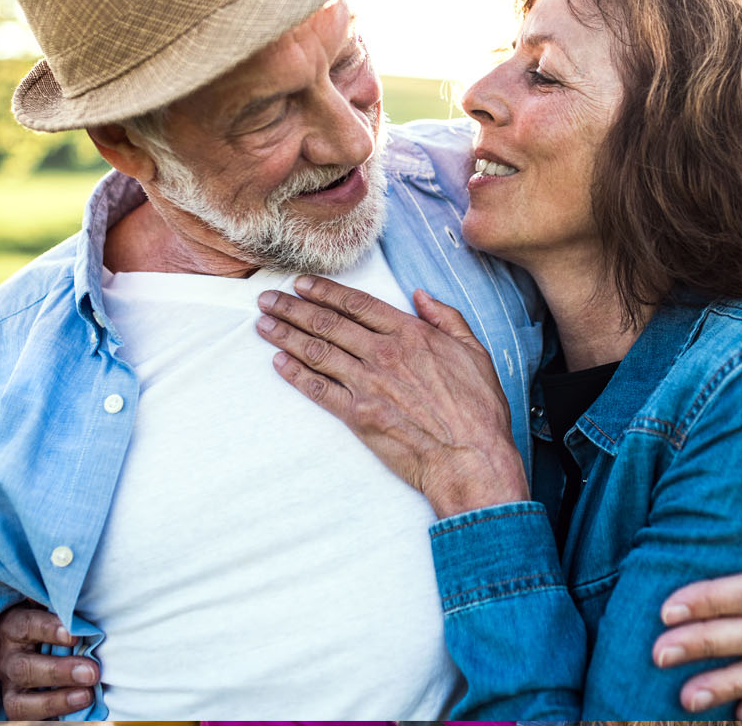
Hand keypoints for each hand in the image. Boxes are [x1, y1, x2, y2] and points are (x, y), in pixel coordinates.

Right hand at [0, 599, 97, 719]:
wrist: (33, 649)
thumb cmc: (50, 625)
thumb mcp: (48, 610)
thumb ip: (58, 604)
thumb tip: (73, 590)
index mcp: (12, 629)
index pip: (25, 626)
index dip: (49, 629)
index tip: (76, 635)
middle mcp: (6, 660)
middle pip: (24, 668)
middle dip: (59, 671)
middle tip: (92, 672)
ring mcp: (9, 689)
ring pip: (20, 702)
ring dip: (55, 701)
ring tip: (86, 696)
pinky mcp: (18, 710)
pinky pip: (28, 721)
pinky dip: (52, 718)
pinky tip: (79, 714)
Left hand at [256, 275, 528, 516]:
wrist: (470, 458)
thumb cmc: (478, 409)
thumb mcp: (474, 352)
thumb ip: (446, 318)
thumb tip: (421, 296)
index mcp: (410, 333)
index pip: (357, 304)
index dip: (325, 291)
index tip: (302, 284)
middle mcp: (383, 353)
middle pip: (328, 323)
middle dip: (293, 308)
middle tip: (267, 299)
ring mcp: (367, 384)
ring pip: (317, 351)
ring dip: (286, 335)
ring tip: (264, 324)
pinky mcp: (357, 415)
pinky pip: (319, 389)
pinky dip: (296, 374)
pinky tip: (279, 362)